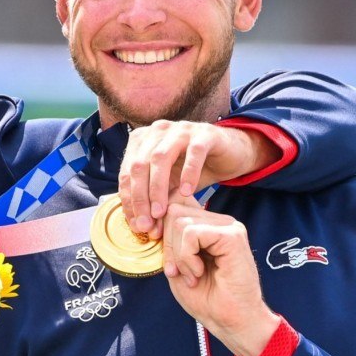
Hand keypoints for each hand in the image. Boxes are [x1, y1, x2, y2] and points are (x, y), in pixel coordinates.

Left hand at [119, 120, 273, 238]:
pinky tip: (187, 192)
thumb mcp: (170, 186)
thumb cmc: (192, 169)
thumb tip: (142, 226)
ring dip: (157, 188)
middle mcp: (157, 130)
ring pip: (160, 158)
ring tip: (161, 212)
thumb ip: (155, 200)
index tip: (136, 225)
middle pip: (139, 165)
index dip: (129, 201)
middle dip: (140, 198)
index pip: (127, 172)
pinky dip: (188, 173)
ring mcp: (180, 129)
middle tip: (147, 224)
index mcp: (142, 140)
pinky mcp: (204, 133)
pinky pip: (194, 153)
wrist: (228, 154)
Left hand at [160, 195, 279, 355]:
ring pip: (179, 221)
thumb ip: (168, 239)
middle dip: (167, 244)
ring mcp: (228, 226)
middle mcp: (220, 221)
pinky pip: (191, 233)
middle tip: (177, 272)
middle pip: (173, 211)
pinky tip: (199, 273)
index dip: (159, 227)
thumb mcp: (176, 264)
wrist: (230, 321)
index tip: (163, 257)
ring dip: (178, 255)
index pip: (175, 203)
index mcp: (208, 225)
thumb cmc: (206, 298)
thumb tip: (155, 214)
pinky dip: (187, 257)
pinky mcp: (232, 235)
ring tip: (192, 275)